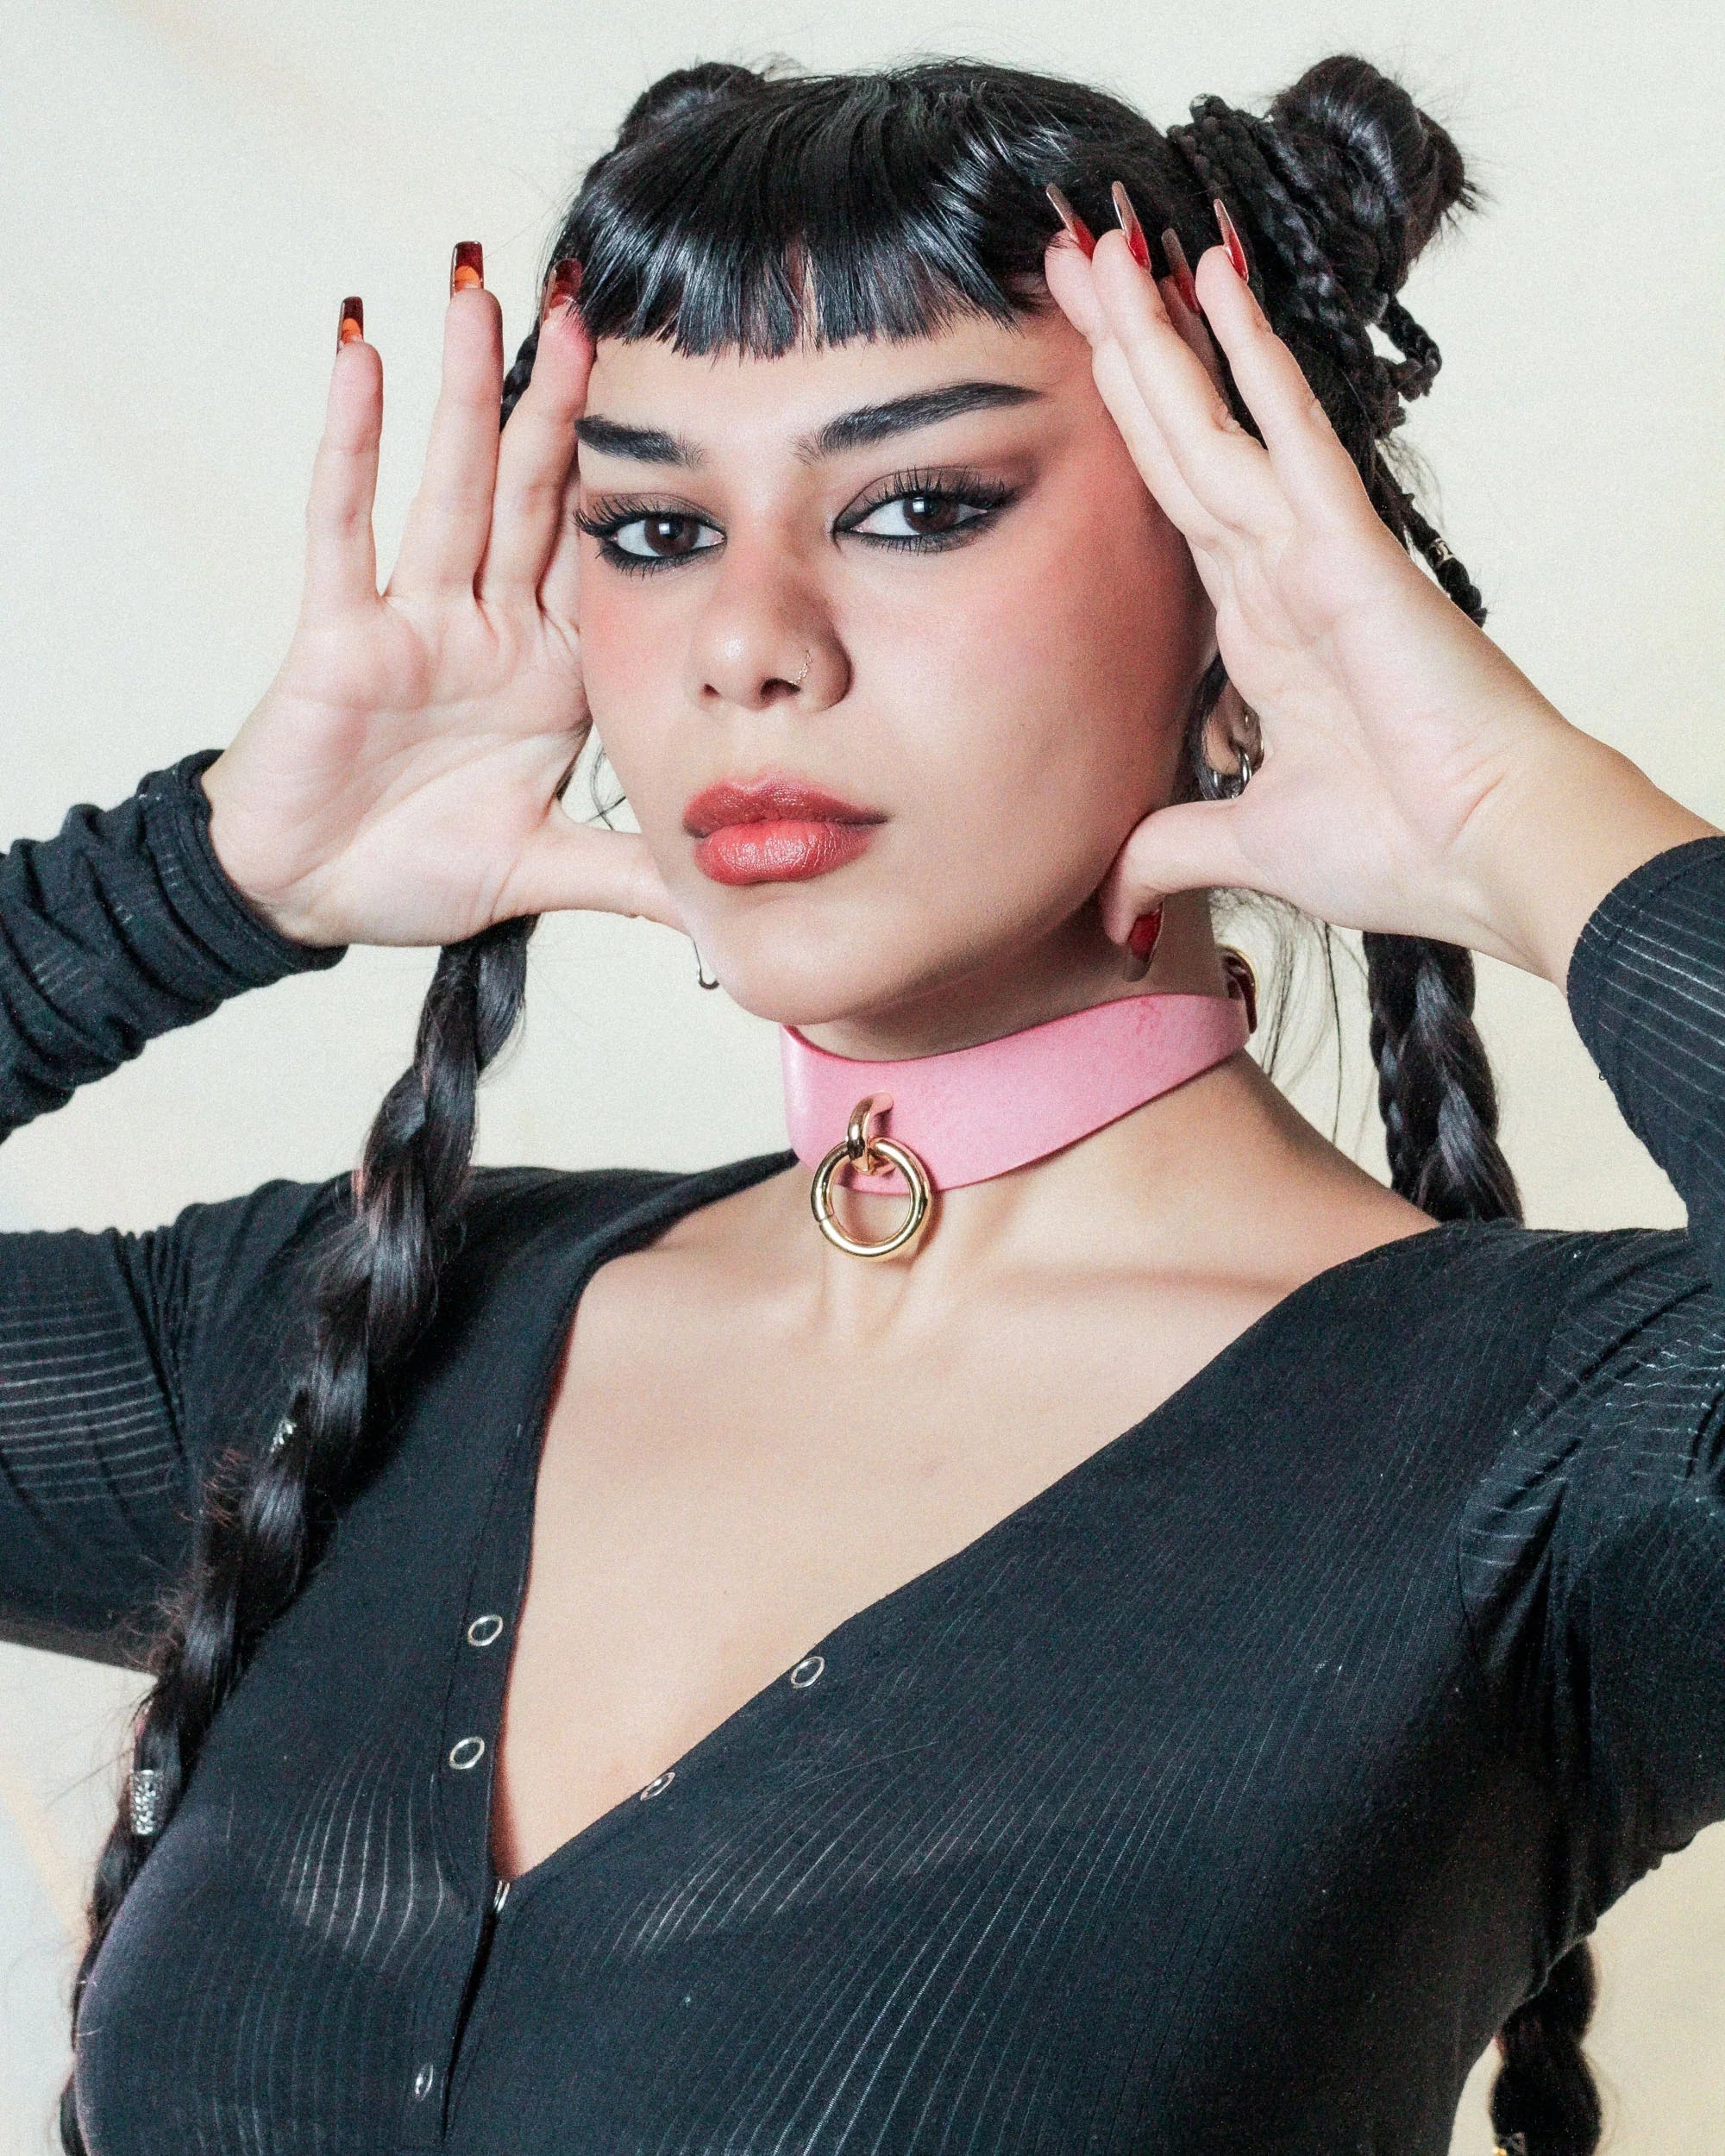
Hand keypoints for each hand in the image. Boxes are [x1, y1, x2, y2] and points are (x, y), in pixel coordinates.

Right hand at [199, 258, 680, 949]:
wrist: (309, 898)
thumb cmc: (413, 871)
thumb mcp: (548, 868)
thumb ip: (633, 877)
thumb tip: (730, 910)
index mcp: (551, 672)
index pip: (606, 558)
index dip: (643, 483)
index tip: (688, 397)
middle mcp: (489, 628)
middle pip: (535, 494)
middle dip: (562, 401)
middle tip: (596, 297)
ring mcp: (414, 622)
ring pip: (451, 486)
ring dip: (465, 386)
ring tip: (483, 283)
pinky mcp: (339, 635)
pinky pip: (345, 526)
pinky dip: (352, 442)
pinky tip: (363, 351)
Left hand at [1042, 215, 1714, 985]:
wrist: (1488, 857)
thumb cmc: (1400, 844)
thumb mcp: (1246, 844)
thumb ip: (1170, 850)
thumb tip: (1110, 900)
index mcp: (1254, 630)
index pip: (1166, 507)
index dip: (1119, 434)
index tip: (1070, 362)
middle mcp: (1274, 575)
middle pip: (1175, 442)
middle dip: (1120, 354)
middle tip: (1068, 262)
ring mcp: (1312, 552)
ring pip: (1214, 422)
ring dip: (1158, 335)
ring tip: (1106, 247)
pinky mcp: (1351, 548)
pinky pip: (1292, 438)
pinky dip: (1254, 361)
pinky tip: (1215, 283)